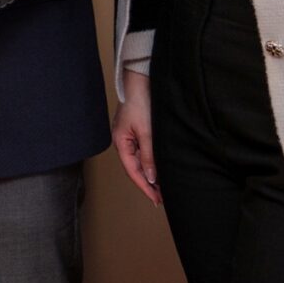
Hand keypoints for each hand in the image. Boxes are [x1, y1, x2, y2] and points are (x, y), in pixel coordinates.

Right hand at [111, 71, 159, 204]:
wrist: (141, 82)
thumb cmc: (141, 103)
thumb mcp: (147, 132)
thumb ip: (149, 156)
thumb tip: (151, 177)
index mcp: (121, 142)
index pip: (132, 171)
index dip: (144, 187)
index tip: (156, 199)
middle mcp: (123, 141)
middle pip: (134, 168)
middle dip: (147, 184)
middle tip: (161, 198)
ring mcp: (129, 136)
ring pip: (139, 161)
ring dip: (150, 174)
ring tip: (162, 187)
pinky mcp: (136, 131)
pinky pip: (142, 152)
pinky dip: (150, 163)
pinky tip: (159, 169)